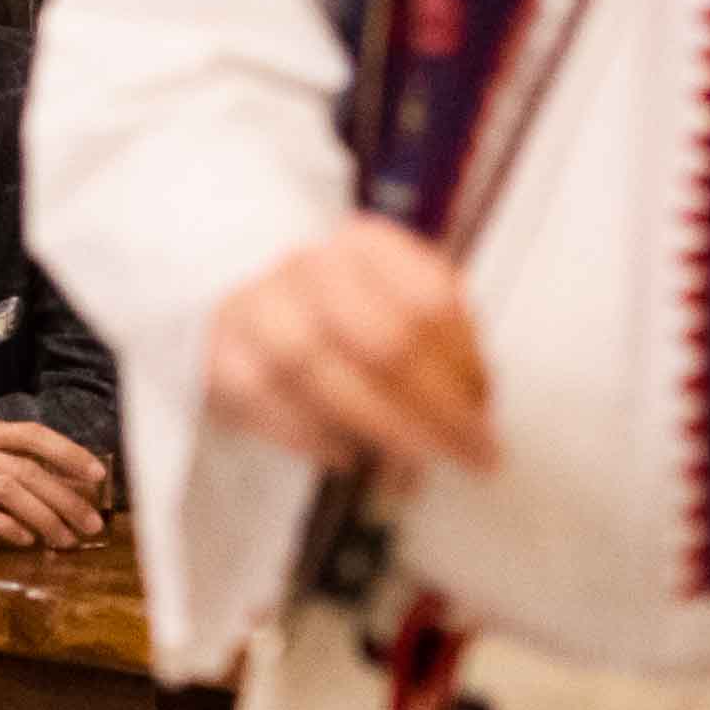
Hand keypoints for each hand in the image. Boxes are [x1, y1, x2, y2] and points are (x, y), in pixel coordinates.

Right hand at [0, 419, 114, 547]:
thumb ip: (16, 471)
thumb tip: (73, 492)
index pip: (33, 434)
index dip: (68, 452)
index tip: (98, 475)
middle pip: (26, 470)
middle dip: (65, 498)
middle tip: (90, 524)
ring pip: (7, 491)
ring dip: (43, 518)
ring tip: (65, 541)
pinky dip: (6, 528)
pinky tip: (26, 541)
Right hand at [205, 216, 495, 478]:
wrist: (248, 304)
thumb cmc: (341, 314)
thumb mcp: (399, 304)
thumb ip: (443, 340)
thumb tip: (477, 401)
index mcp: (366, 244)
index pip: (429, 303)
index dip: (464, 366)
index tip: (486, 415)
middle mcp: (310, 267)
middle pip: (384, 345)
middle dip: (435, 412)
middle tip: (469, 456)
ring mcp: (260, 308)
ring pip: (325, 377)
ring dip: (379, 430)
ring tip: (415, 466)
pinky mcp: (223, 355)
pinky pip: (272, 406)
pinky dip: (315, 438)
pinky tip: (350, 456)